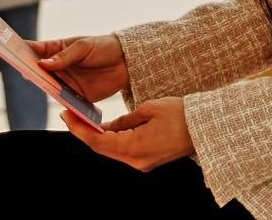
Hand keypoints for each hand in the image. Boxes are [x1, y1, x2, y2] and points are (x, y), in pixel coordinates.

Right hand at [29, 34, 128, 103]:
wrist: (126, 63)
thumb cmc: (103, 48)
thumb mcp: (84, 47)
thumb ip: (64, 56)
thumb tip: (43, 64)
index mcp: (57, 49)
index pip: (36, 49)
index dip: (22, 50)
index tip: (10, 50)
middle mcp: (58, 67)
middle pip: (38, 71)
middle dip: (29, 71)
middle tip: (22, 71)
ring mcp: (66, 82)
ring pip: (49, 87)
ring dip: (44, 87)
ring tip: (39, 85)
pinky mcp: (77, 97)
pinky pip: (65, 101)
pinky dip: (60, 102)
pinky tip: (58, 100)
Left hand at [62, 97, 194, 171]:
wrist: (205, 129)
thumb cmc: (180, 115)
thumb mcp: (149, 109)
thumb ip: (125, 119)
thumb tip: (108, 125)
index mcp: (134, 147)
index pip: (97, 141)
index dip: (79, 129)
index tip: (66, 115)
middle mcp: (135, 160)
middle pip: (102, 148)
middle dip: (85, 132)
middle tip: (71, 115)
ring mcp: (141, 163)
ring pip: (112, 150)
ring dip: (98, 136)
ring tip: (84, 119)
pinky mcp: (147, 160)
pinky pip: (123, 151)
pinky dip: (112, 140)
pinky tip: (105, 127)